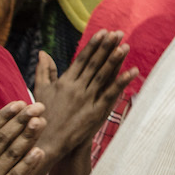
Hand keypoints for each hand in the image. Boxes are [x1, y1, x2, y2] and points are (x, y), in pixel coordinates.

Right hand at [0, 101, 46, 174]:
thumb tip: (14, 117)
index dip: (4, 117)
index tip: (20, 103)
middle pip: (0, 141)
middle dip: (19, 122)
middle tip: (38, 107)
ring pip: (9, 157)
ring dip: (25, 139)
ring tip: (40, 122)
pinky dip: (26, 165)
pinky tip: (39, 152)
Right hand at [32, 31, 136, 159]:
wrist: (47, 142)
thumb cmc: (43, 115)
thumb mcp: (40, 91)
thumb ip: (44, 71)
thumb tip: (42, 52)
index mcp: (65, 81)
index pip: (82, 59)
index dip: (94, 45)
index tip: (104, 32)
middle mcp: (77, 88)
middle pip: (95, 64)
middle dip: (107, 47)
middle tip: (118, 33)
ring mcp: (87, 99)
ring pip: (103, 75)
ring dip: (115, 60)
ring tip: (126, 45)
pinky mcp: (96, 111)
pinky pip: (111, 93)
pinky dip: (122, 82)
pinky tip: (133, 71)